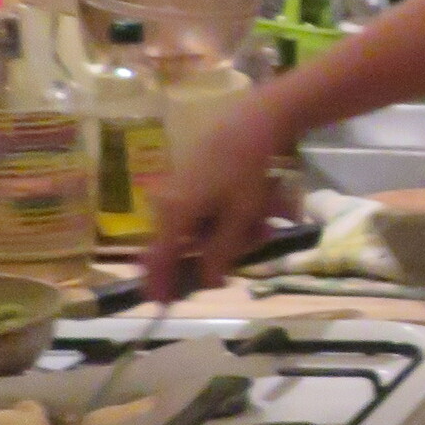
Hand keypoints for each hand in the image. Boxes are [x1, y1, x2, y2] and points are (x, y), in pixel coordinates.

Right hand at [145, 97, 285, 300]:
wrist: (253, 120)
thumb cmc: (247, 171)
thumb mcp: (242, 217)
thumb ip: (223, 252)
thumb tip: (208, 282)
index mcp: (174, 214)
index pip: (158, 259)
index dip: (160, 283)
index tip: (164, 304)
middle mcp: (167, 202)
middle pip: (182, 244)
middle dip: (217, 250)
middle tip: (256, 240)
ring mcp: (178, 188)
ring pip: (199, 226)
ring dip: (231, 230)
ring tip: (267, 218)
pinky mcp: (191, 177)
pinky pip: (205, 208)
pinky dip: (230, 214)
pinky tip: (260, 204)